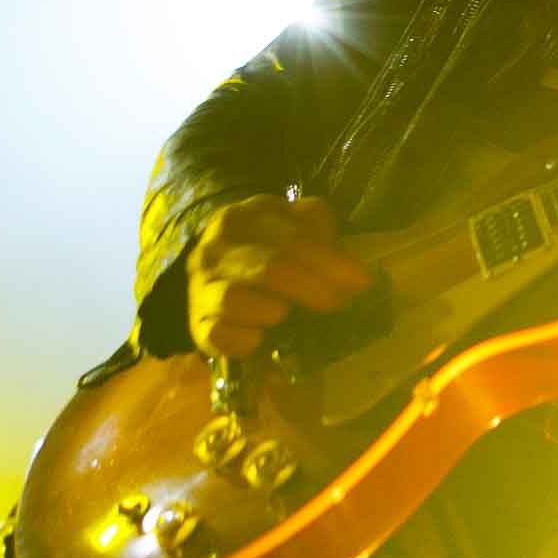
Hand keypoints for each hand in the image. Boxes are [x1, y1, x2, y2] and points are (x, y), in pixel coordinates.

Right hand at [186, 194, 372, 357]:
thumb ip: (317, 227)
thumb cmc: (267, 244)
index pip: (293, 238)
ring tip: (288, 313)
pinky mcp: (196, 323)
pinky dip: (244, 340)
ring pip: (236, 300)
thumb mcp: (292, 222)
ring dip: (273, 311)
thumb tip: (344, 260)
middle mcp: (215, 248)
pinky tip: (262, 338)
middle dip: (314, 288)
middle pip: (271, 268)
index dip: (331, 262)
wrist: (216, 268)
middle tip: (338, 302)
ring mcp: (200, 286)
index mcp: (243, 216)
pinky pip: (218, 335)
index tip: (360, 281)